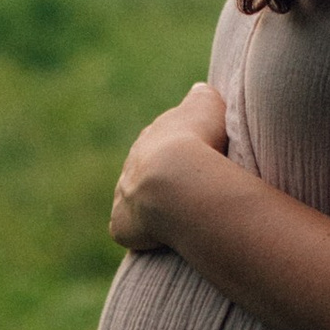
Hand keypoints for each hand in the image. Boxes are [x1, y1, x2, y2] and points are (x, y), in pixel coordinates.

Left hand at [109, 80, 229, 251]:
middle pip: (146, 170)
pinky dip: (138, 233)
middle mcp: (133, 163)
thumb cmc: (199, 141)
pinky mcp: (121, 223)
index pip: (164, 141)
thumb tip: (200, 91)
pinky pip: (127, 229)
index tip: (197, 159)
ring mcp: (124, 193)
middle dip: (163, 179)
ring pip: (135, 199)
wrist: (177, 179)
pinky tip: (157, 238)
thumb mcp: (208, 105)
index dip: (181, 150)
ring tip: (177, 216)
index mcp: (153, 136)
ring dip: (151, 206)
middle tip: (188, 191)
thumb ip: (203, 98)